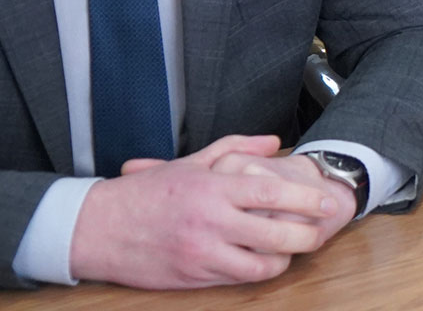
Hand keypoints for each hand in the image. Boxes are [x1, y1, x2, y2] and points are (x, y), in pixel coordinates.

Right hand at [70, 134, 347, 288]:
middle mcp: (210, 222)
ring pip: (259, 266)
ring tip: (292, 250)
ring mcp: (201, 253)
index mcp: (212, 188)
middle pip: (274, 235)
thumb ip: (236, 148)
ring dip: (283, 260)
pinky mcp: (192, 277)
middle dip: (305, 235)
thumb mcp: (190, 162)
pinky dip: (255, 272)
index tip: (325, 202)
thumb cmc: (145, 193)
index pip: (271, 194)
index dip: (305, 200)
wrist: (96, 229)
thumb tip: (274, 143)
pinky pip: (235, 279)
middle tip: (319, 232)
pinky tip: (262, 262)